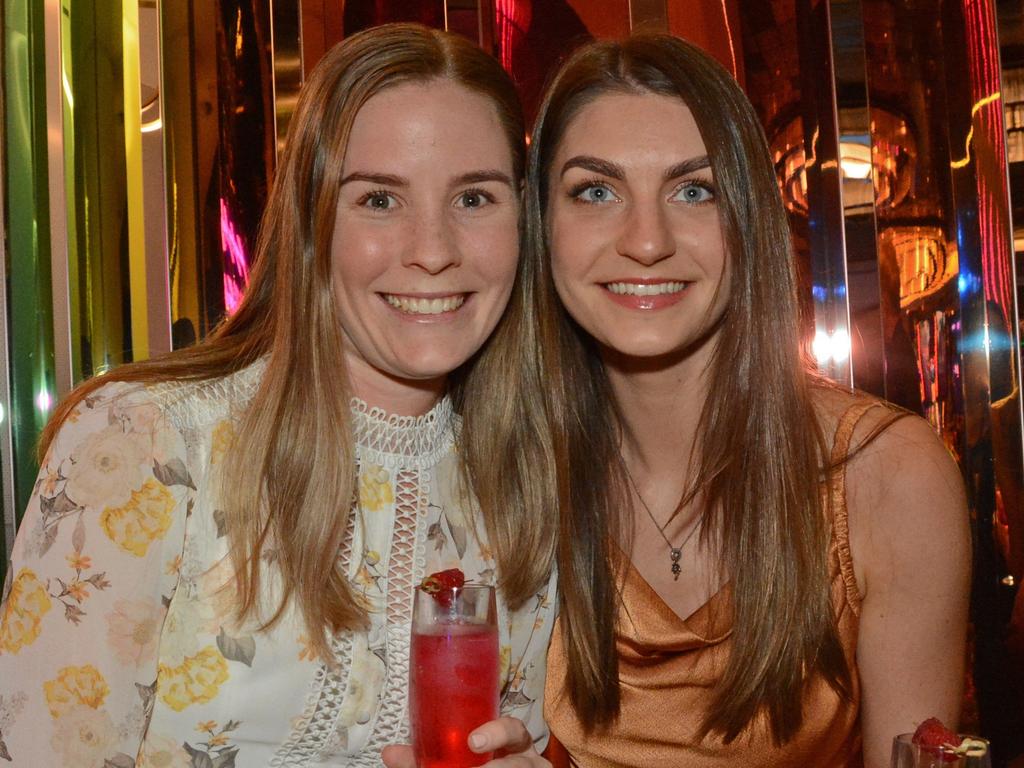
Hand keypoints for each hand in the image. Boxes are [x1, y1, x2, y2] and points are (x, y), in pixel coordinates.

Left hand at [381, 717, 551, 766]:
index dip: (497, 732)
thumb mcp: (456, 760)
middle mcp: (528, 759)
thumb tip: (389, 754)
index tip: (473, 742)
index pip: (513, 728)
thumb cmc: (480, 762)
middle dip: (504, 766)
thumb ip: (424, 759)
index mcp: (513, 743)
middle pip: (523, 761)